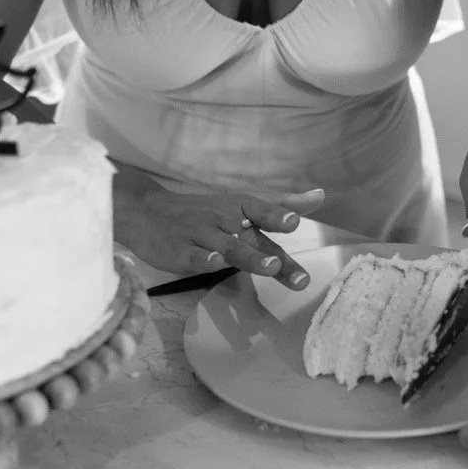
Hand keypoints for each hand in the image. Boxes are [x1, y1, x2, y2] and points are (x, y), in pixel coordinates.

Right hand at [114, 163, 324, 289]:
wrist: (147, 212)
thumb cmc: (203, 212)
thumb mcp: (242, 204)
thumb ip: (280, 205)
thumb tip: (320, 196)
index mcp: (239, 208)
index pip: (261, 210)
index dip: (278, 215)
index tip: (296, 220)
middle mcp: (222, 220)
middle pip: (252, 240)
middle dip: (273, 255)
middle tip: (297, 273)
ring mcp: (200, 236)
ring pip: (228, 248)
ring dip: (250, 258)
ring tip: (270, 267)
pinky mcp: (179, 252)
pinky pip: (194, 257)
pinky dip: (205, 260)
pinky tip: (215, 264)